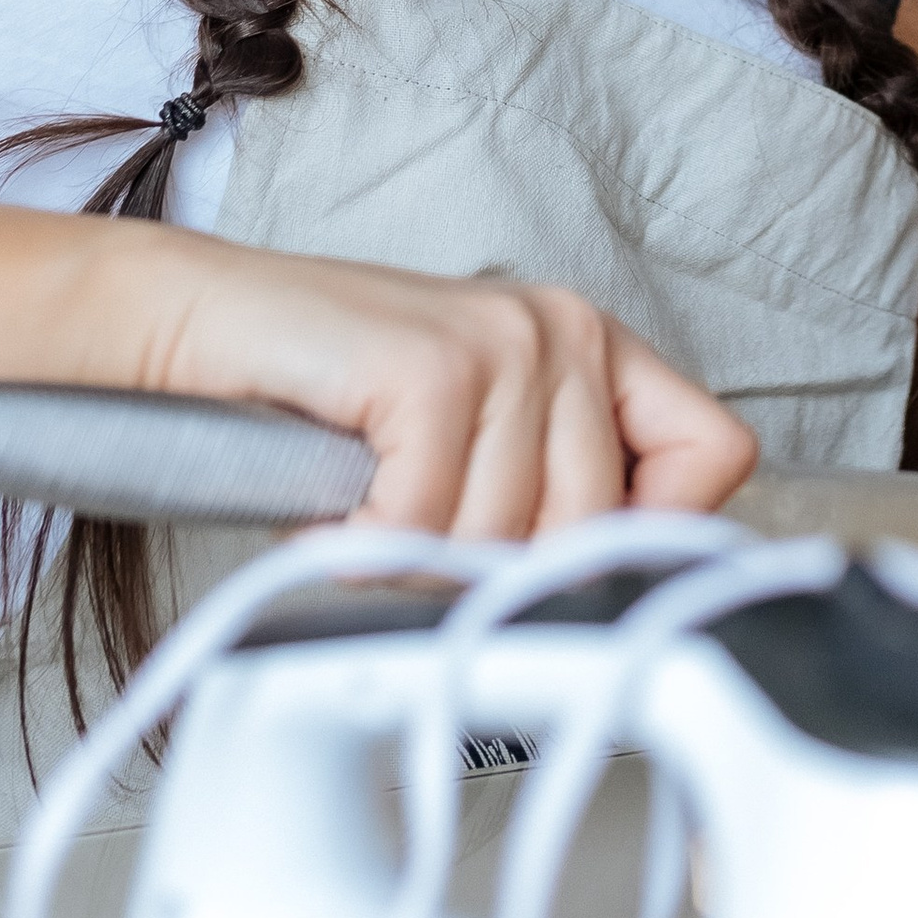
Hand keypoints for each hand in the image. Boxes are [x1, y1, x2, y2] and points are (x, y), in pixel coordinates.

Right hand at [148, 243, 757, 537]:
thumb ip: (551, 489)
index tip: (573, 565)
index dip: (660, 533)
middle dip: (496, 570)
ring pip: (508, 539)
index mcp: (591, 344)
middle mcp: (564, 331)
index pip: (714, 453)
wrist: (203, 323)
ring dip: (419, 559)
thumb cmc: (331, 391)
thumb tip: (614, 594)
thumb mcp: (474, 438)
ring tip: (371, 509)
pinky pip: (432, 523)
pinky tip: (337, 505)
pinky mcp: (434, 367)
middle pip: (594, 528)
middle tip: (421, 539)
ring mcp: (504, 341)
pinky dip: (368, 542)